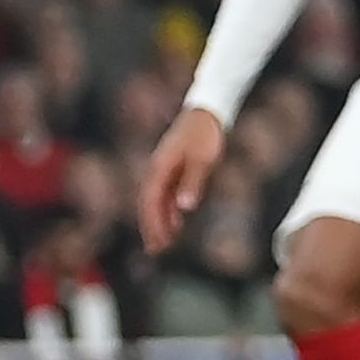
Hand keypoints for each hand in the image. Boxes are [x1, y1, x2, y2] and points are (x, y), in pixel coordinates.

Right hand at [140, 108, 223, 253]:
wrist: (209, 109)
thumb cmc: (207, 133)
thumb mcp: (204, 159)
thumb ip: (194, 182)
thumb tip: (184, 208)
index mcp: (160, 168)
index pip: (151, 202)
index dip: (153, 224)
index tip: (157, 244)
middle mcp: (157, 169)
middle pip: (149, 203)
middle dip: (152, 227)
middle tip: (156, 250)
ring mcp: (165, 167)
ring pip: (158, 199)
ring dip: (160, 220)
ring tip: (164, 241)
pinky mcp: (175, 165)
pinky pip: (167, 192)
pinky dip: (169, 208)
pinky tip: (177, 219)